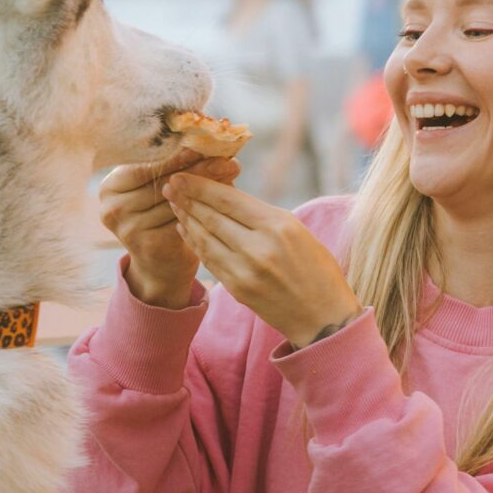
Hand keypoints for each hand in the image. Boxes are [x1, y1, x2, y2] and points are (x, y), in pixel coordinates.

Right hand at [96, 149, 240, 307]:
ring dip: (207, 188)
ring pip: (175, 201)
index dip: (177, 155)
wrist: (161, 264)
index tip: (205, 145)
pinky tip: (224, 200)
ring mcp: (128, 228)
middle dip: (198, 169)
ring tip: (231, 175)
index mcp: (110, 185)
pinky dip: (205, 209)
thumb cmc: (163, 215)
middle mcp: (112, 207)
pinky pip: (182, 221)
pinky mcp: (147, 246)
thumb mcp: (162, 187)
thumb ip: (178, 165)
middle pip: (162, 182)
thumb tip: (212, 141)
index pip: (147, 165)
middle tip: (228, 160)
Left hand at [161, 174, 362, 349]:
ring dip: (186, 219)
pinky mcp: (237, 289)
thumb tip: (227, 196)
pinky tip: (185, 230)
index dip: (201, 186)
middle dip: (187, 199)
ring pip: (206, 238)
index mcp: (279, 225)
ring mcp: (245, 270)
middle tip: (168, 185)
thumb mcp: (298, 231)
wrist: (324, 318)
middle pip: (213, 217)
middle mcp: (259, 247)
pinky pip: (209, 260)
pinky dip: (195, 242)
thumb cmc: (317, 269)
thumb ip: (263, 215)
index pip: (230, 199)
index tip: (182, 174)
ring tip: (173, 204)